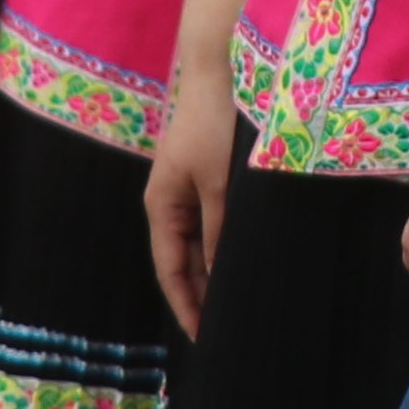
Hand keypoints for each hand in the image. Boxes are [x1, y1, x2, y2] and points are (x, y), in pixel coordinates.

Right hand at [149, 64, 239, 338]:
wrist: (222, 70)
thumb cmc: (214, 126)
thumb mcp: (219, 185)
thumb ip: (219, 233)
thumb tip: (221, 279)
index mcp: (161, 206)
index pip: (169, 270)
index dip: (186, 305)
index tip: (203, 338)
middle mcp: (171, 202)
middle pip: (184, 261)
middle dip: (203, 294)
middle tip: (229, 329)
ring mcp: (190, 190)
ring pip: (202, 244)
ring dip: (218, 271)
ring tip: (240, 304)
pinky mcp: (210, 178)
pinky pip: (216, 223)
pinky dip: (228, 245)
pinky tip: (247, 261)